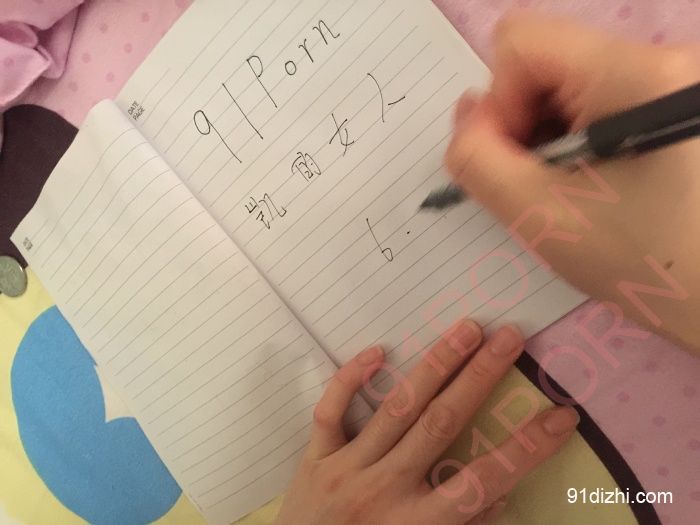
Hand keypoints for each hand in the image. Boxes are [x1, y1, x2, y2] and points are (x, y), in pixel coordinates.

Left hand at [274, 320, 578, 524]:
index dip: (527, 448)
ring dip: (435, 366)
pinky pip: (331, 411)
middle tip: (509, 337)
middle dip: (479, 379)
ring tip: (466, 330)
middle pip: (441, 425)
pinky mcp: (316, 457)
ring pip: (396, 409)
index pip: (485, 479)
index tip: (562, 415)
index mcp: (419, 524)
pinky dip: (349, 380)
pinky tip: (377, 350)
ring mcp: (347, 468)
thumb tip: (500, 496)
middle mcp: (385, 489)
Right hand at [445, 12, 699, 350]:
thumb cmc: (641, 262)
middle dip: (524, 123)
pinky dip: (575, 140)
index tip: (520, 162)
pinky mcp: (670, 105)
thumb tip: (468, 113)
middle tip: (541, 183)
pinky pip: (595, 102)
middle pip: (545, 62)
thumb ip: (477, 158)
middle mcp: (658, 61)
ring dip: (548, 136)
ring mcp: (669, 82)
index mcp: (632, 73)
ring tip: (571, 189)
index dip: (500, 103)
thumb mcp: (538, 215)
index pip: (521, 44)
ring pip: (566, 84)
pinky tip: (592, 182)